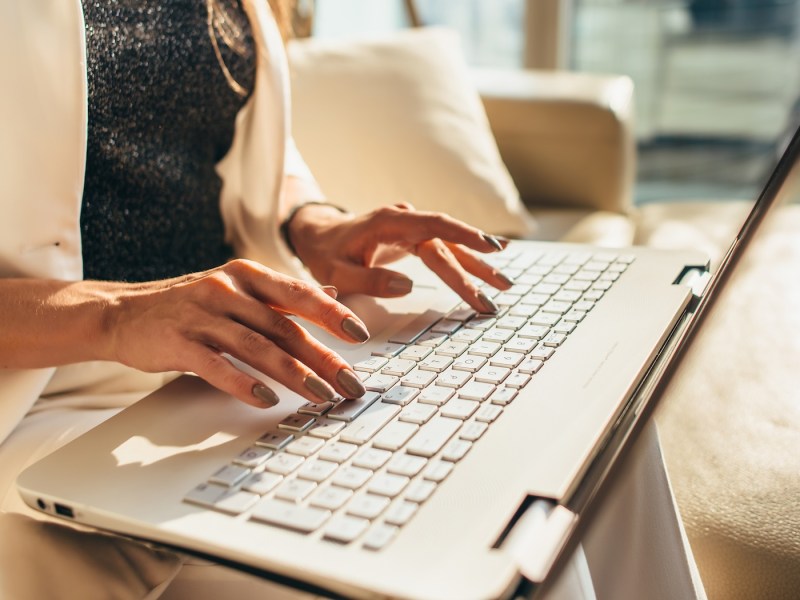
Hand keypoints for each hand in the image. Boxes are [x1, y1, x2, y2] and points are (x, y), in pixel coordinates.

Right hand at [105, 259, 368, 407]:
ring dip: (293, 374)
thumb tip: (332, 293)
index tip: (360, 334)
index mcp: (247, 276)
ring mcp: (202, 315)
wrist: (124, 313)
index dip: (332, 314)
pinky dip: (243, 383)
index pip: (299, 294)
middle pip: (285, 326)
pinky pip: (217, 364)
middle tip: (350, 383)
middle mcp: (228, 290)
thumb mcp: (238, 289)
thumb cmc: (190, 304)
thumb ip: (283, 295)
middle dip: (323, 357)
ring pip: (257, 346)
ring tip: (320, 395)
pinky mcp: (179, 342)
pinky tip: (266, 399)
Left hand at [287, 203, 512, 312]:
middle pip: (448, 244)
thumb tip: (406, 286)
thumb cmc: (326, 254)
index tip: (490, 249)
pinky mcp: (415, 236)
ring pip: (451, 244)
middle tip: (499, 291)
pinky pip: (445, 245)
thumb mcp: (337, 274)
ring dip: (477, 264)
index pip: (435, 227)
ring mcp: (412, 227)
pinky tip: (491, 259)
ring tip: (505, 283)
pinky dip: (467, 255)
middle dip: (475, 269)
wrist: (318, 235)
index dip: (464, 237)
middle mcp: (406, 220)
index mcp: (389, 223)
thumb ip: (368, 281)